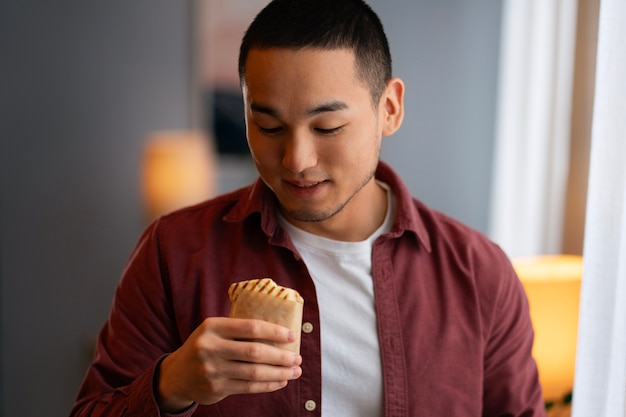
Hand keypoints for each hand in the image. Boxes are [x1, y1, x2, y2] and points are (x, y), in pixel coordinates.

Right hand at [156, 317, 302, 411]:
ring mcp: (212, 370)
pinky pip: (248, 387)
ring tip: (294, 371)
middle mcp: (210, 347)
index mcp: (212, 326)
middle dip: (281, 356)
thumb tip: (278, 331)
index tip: (292, 336)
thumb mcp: (213, 331)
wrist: (176, 375)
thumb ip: (237, 329)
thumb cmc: (204, 346)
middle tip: (298, 358)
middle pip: (255, 352)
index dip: (274, 331)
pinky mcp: (215, 388)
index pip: (251, 327)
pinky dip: (268, 384)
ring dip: (279, 373)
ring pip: (254, 372)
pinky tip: (280, 381)